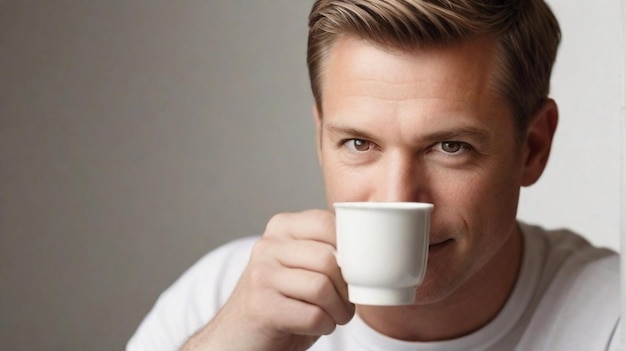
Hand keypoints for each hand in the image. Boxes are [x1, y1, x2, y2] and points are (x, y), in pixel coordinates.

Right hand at [180, 209, 354, 350]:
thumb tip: (369, 249)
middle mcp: (267, 246)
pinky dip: (323, 326)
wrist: (239, 336)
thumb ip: (326, 248)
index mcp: (281, 227)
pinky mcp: (261, 307)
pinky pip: (312, 316)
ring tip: (333, 315)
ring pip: (322, 288)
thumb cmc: (283, 300)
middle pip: (328, 259)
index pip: (327, 222)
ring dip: (338, 310)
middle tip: (345, 303)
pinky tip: (315, 325)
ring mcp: (261, 275)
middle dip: (346, 288)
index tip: (351, 272)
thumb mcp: (302, 264)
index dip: (350, 250)